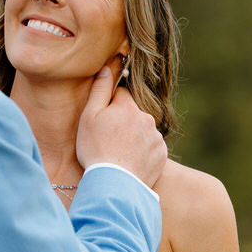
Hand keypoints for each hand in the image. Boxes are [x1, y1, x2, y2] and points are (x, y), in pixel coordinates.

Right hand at [76, 64, 167, 188]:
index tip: (103, 121)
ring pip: (143, 131)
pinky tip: (131, 162)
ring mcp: (156, 137)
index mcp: (129, 106)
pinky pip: (152, 148)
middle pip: (133, 114)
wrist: (114, 184)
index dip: (110, 107)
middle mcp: (147, 118)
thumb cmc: (96, 149)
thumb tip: (107, 68)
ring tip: (120, 154)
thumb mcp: (89, 116)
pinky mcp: (162, 154)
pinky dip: (143, 152)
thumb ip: (99, 90)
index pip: (121, 95)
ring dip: (135, 138)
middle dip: (124, 122)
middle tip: (110, 141)